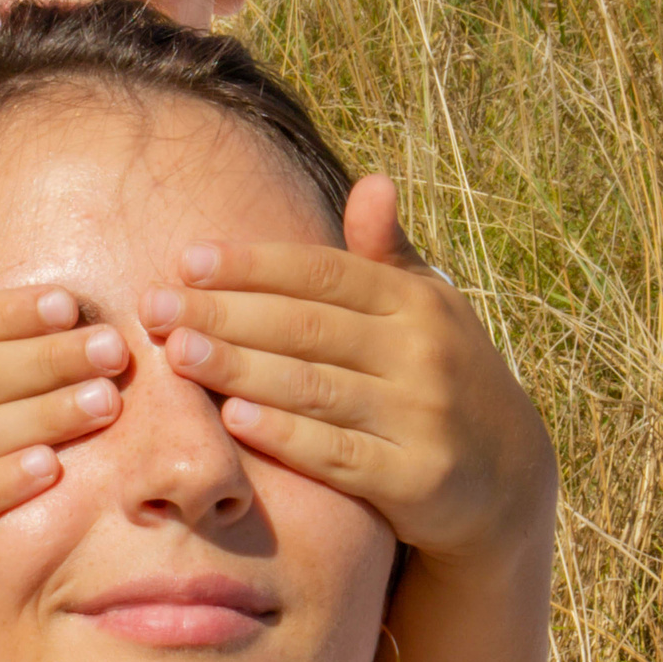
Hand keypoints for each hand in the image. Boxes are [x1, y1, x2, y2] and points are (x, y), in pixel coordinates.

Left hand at [137, 175, 555, 566]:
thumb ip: (387, 253)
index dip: (252, 264)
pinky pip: (338, 455)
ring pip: (314, 387)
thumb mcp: (427, 311)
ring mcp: (422, 418)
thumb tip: (372, 181)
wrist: (507, 478)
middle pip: (307, 326)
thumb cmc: (443, 377)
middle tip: (154, 308)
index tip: (187, 260)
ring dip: (239, 368)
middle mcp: (423, 353)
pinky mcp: (416, 480)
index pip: (323, 273)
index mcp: (418, 302)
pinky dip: (284, 435)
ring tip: (178, 353)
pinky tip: (233, 418)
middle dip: (225, 314)